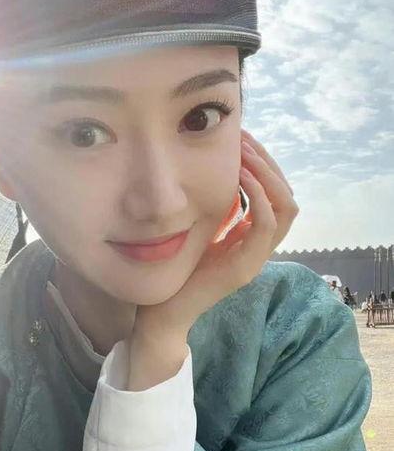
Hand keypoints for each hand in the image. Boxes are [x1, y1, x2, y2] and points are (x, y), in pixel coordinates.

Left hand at [132, 128, 299, 341]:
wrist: (164, 312)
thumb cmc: (177, 270)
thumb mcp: (201, 229)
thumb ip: (217, 209)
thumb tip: (220, 173)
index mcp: (252, 237)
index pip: (277, 195)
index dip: (266, 164)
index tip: (244, 139)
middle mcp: (260, 246)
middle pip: (286, 196)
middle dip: (269, 162)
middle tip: (245, 138)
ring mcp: (256, 258)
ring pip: (285, 207)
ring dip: (267, 174)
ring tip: (243, 152)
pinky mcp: (245, 268)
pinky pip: (266, 224)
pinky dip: (258, 195)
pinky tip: (239, 176)